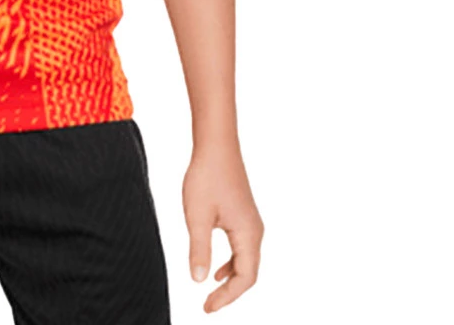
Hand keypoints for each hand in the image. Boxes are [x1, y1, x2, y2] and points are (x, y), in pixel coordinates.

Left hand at [182, 141, 263, 311]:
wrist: (216, 145)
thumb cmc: (207, 177)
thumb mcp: (197, 216)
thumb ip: (199, 250)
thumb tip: (199, 281)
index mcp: (248, 234)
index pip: (245, 278)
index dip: (227, 298)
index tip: (207, 308)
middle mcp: (255, 231)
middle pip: (248, 273)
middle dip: (230, 293)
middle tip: (208, 306)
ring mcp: (250, 222)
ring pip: (246, 261)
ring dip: (231, 279)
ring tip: (212, 293)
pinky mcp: (243, 214)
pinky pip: (242, 248)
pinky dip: (231, 263)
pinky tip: (215, 269)